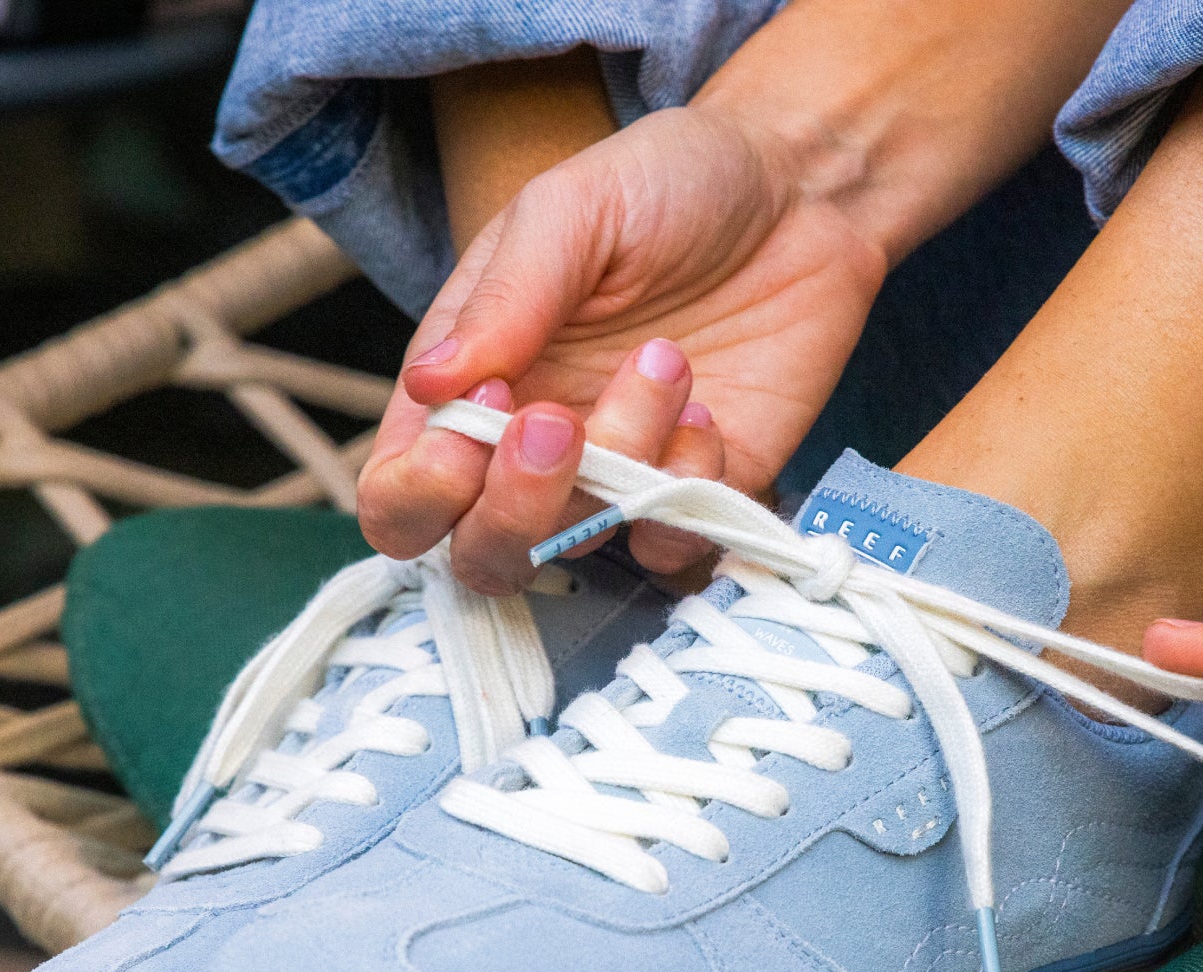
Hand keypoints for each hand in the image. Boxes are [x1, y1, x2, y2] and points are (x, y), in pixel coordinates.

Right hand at [357, 103, 884, 590]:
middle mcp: (533, 451)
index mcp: (470, 387)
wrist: (800, 193)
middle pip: (480, 555)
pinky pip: (670, 548)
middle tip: (558, 425)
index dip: (422, 492)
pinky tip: (709, 415)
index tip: (481, 418)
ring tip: (668, 359)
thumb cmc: (667, 186)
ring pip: (581, 542)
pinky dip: (686, 495)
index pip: (402, 496)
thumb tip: (427, 384)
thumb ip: (503, 300)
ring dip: (622, 460)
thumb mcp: (569, 211)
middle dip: (513, 510)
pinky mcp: (696, 495)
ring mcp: (615, 480)